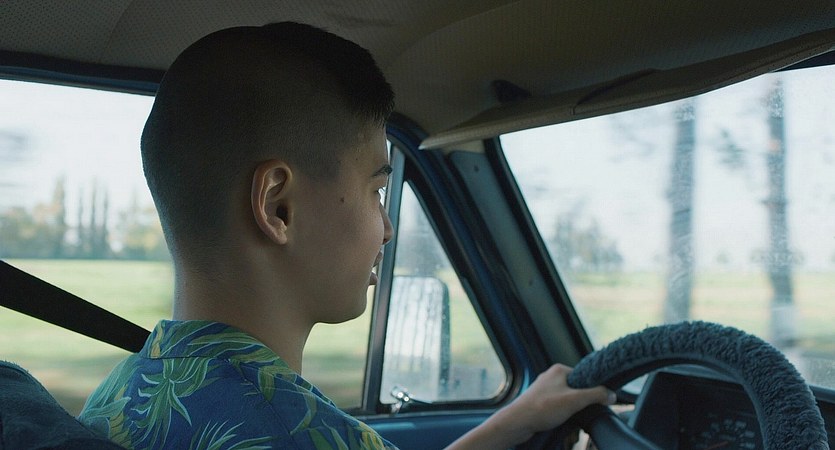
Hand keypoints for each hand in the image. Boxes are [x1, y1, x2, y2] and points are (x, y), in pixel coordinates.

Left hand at [500, 364, 614, 437]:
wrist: (517, 422)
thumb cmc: (541, 408)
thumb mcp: (575, 400)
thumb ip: (596, 395)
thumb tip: (611, 394)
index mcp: (559, 370)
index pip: (584, 377)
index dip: (591, 390)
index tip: (595, 402)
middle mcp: (550, 377)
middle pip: (576, 391)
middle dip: (580, 405)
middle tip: (579, 414)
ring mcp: (544, 390)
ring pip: (566, 401)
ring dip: (570, 413)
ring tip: (568, 420)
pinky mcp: (538, 402)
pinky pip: (556, 409)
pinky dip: (560, 417)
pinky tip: (559, 423)